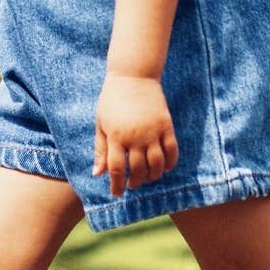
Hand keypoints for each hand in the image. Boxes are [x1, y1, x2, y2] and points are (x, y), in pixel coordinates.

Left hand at [93, 75, 178, 197]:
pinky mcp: (166, 125)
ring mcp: (153, 131)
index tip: (116, 193)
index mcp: (116, 136)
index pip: (116, 169)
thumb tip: (97, 174)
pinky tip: (164, 168)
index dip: (116, 185)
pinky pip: (172, 151)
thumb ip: (100, 149)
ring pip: (156, 164)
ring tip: (147, 178)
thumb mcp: (101, 123)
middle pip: (138, 170)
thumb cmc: (112, 100)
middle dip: (135, 182)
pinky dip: (170, 163)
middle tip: (132, 185)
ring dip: (152, 176)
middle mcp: (135, 136)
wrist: (133, 76)